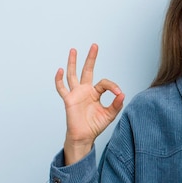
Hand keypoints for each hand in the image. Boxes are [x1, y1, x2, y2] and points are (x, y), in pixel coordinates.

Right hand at [55, 44, 124, 164]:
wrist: (84, 136)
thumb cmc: (95, 125)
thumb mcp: (109, 115)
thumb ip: (116, 104)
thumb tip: (123, 94)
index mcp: (95, 93)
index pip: (104, 83)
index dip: (112, 86)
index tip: (119, 93)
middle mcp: (85, 90)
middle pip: (87, 70)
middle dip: (91, 58)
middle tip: (95, 45)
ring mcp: (76, 94)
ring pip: (73, 75)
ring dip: (73, 62)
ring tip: (73, 50)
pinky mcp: (68, 100)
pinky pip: (61, 88)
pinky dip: (59, 79)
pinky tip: (59, 70)